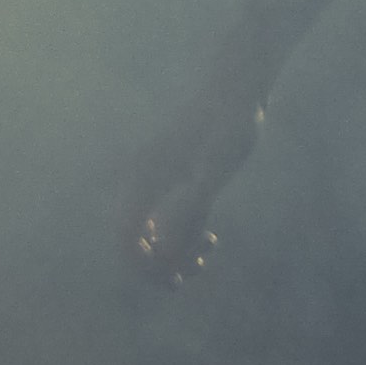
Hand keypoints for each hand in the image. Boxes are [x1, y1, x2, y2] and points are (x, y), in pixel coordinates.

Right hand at [119, 0, 356, 289]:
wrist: (239, 82)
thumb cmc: (230, 120)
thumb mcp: (215, 170)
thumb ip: (191, 212)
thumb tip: (168, 255)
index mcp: (145, 178)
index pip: (125, 238)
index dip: (143, 268)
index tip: (174, 282)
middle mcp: (143, 178)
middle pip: (134, 238)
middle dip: (159, 264)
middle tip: (189, 278)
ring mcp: (156, 176)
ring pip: (151, 229)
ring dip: (174, 251)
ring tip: (206, 254)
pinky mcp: (173, 173)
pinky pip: (166, 215)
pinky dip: (183, 233)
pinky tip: (210, 238)